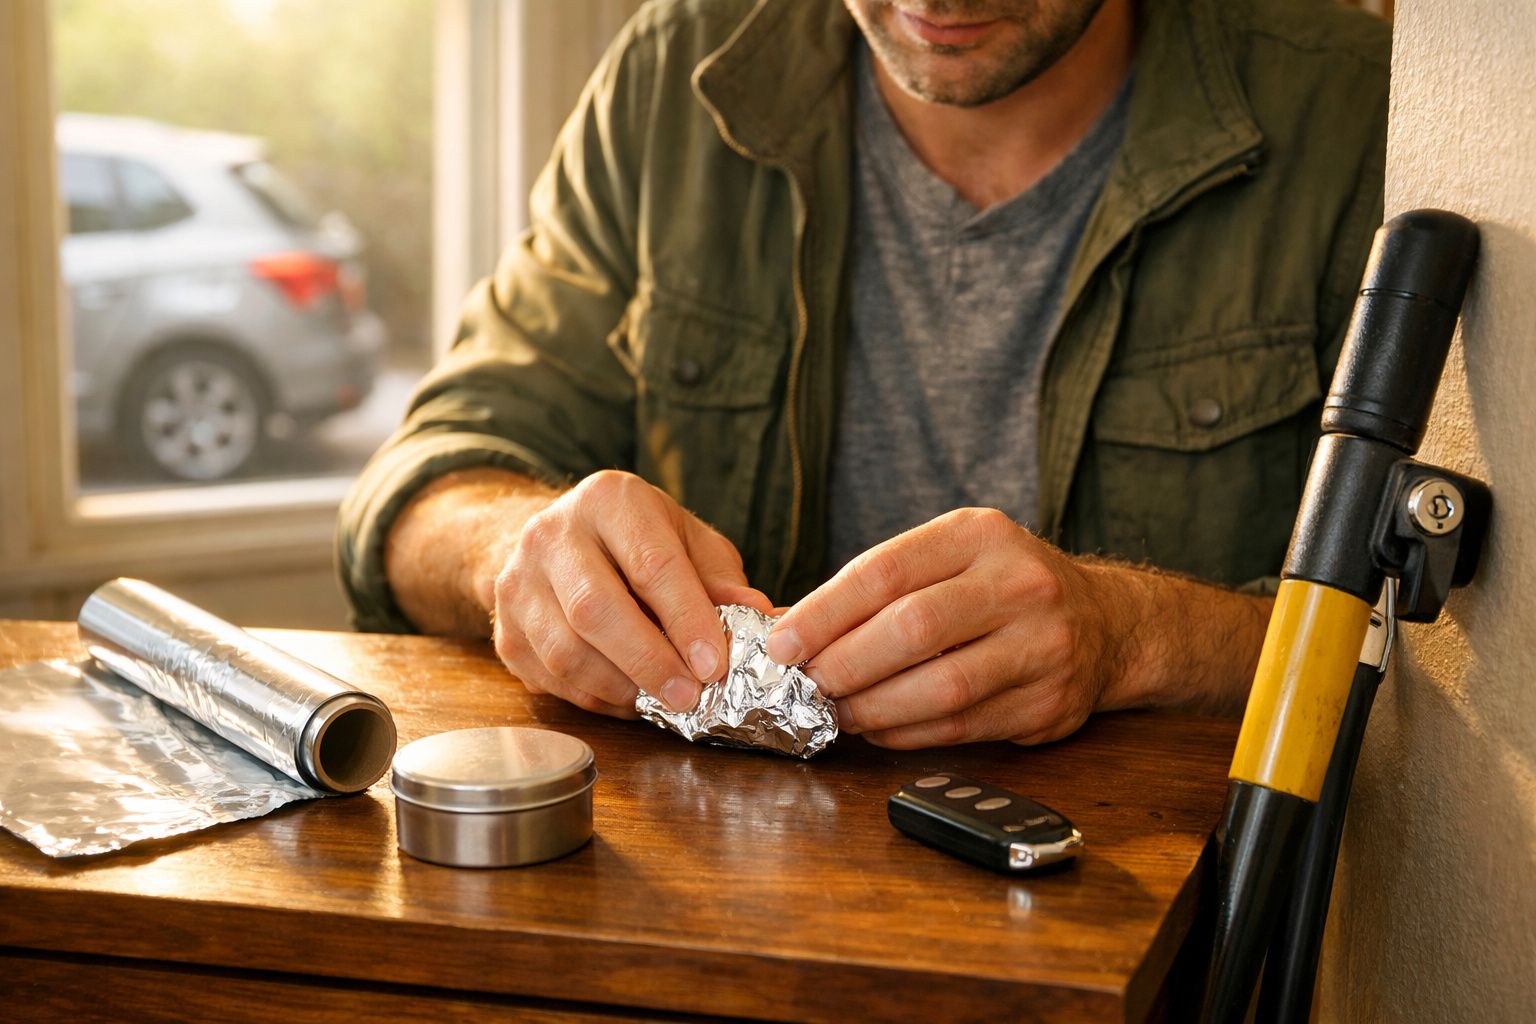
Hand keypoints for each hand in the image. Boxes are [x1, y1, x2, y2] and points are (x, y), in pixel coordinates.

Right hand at [489, 470, 771, 716]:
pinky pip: (550, 677)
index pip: (651, 564)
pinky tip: (629, 699)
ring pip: (565, 651)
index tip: (716, 664)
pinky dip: (595, 699)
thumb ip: (720, 579)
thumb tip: (759, 616)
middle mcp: (552, 534)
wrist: (559, 541)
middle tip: (690, 697)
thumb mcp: (686, 541)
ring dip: (621, 687)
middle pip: (596, 610)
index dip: (686, 620)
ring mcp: (518, 581)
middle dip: (649, 662)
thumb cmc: (637, 542)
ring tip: (663, 703)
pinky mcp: (504, 628)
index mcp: (609, 500)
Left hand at [766, 508, 1126, 748]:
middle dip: (843, 664)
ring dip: (872, 707)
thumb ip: (878, 586)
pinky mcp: (1049, 703)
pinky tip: (877, 728)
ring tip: (835, 710)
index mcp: (980, 535)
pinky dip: (906, 733)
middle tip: (803, 683)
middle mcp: (1019, 584)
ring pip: (940, 687)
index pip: (886, 571)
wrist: (1107, 622)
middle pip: (911, 629)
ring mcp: (1043, 645)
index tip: (782, 643)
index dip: (824, 612)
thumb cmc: (1002, 587)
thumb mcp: (951, 557)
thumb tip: (788, 627)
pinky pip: (961, 727)